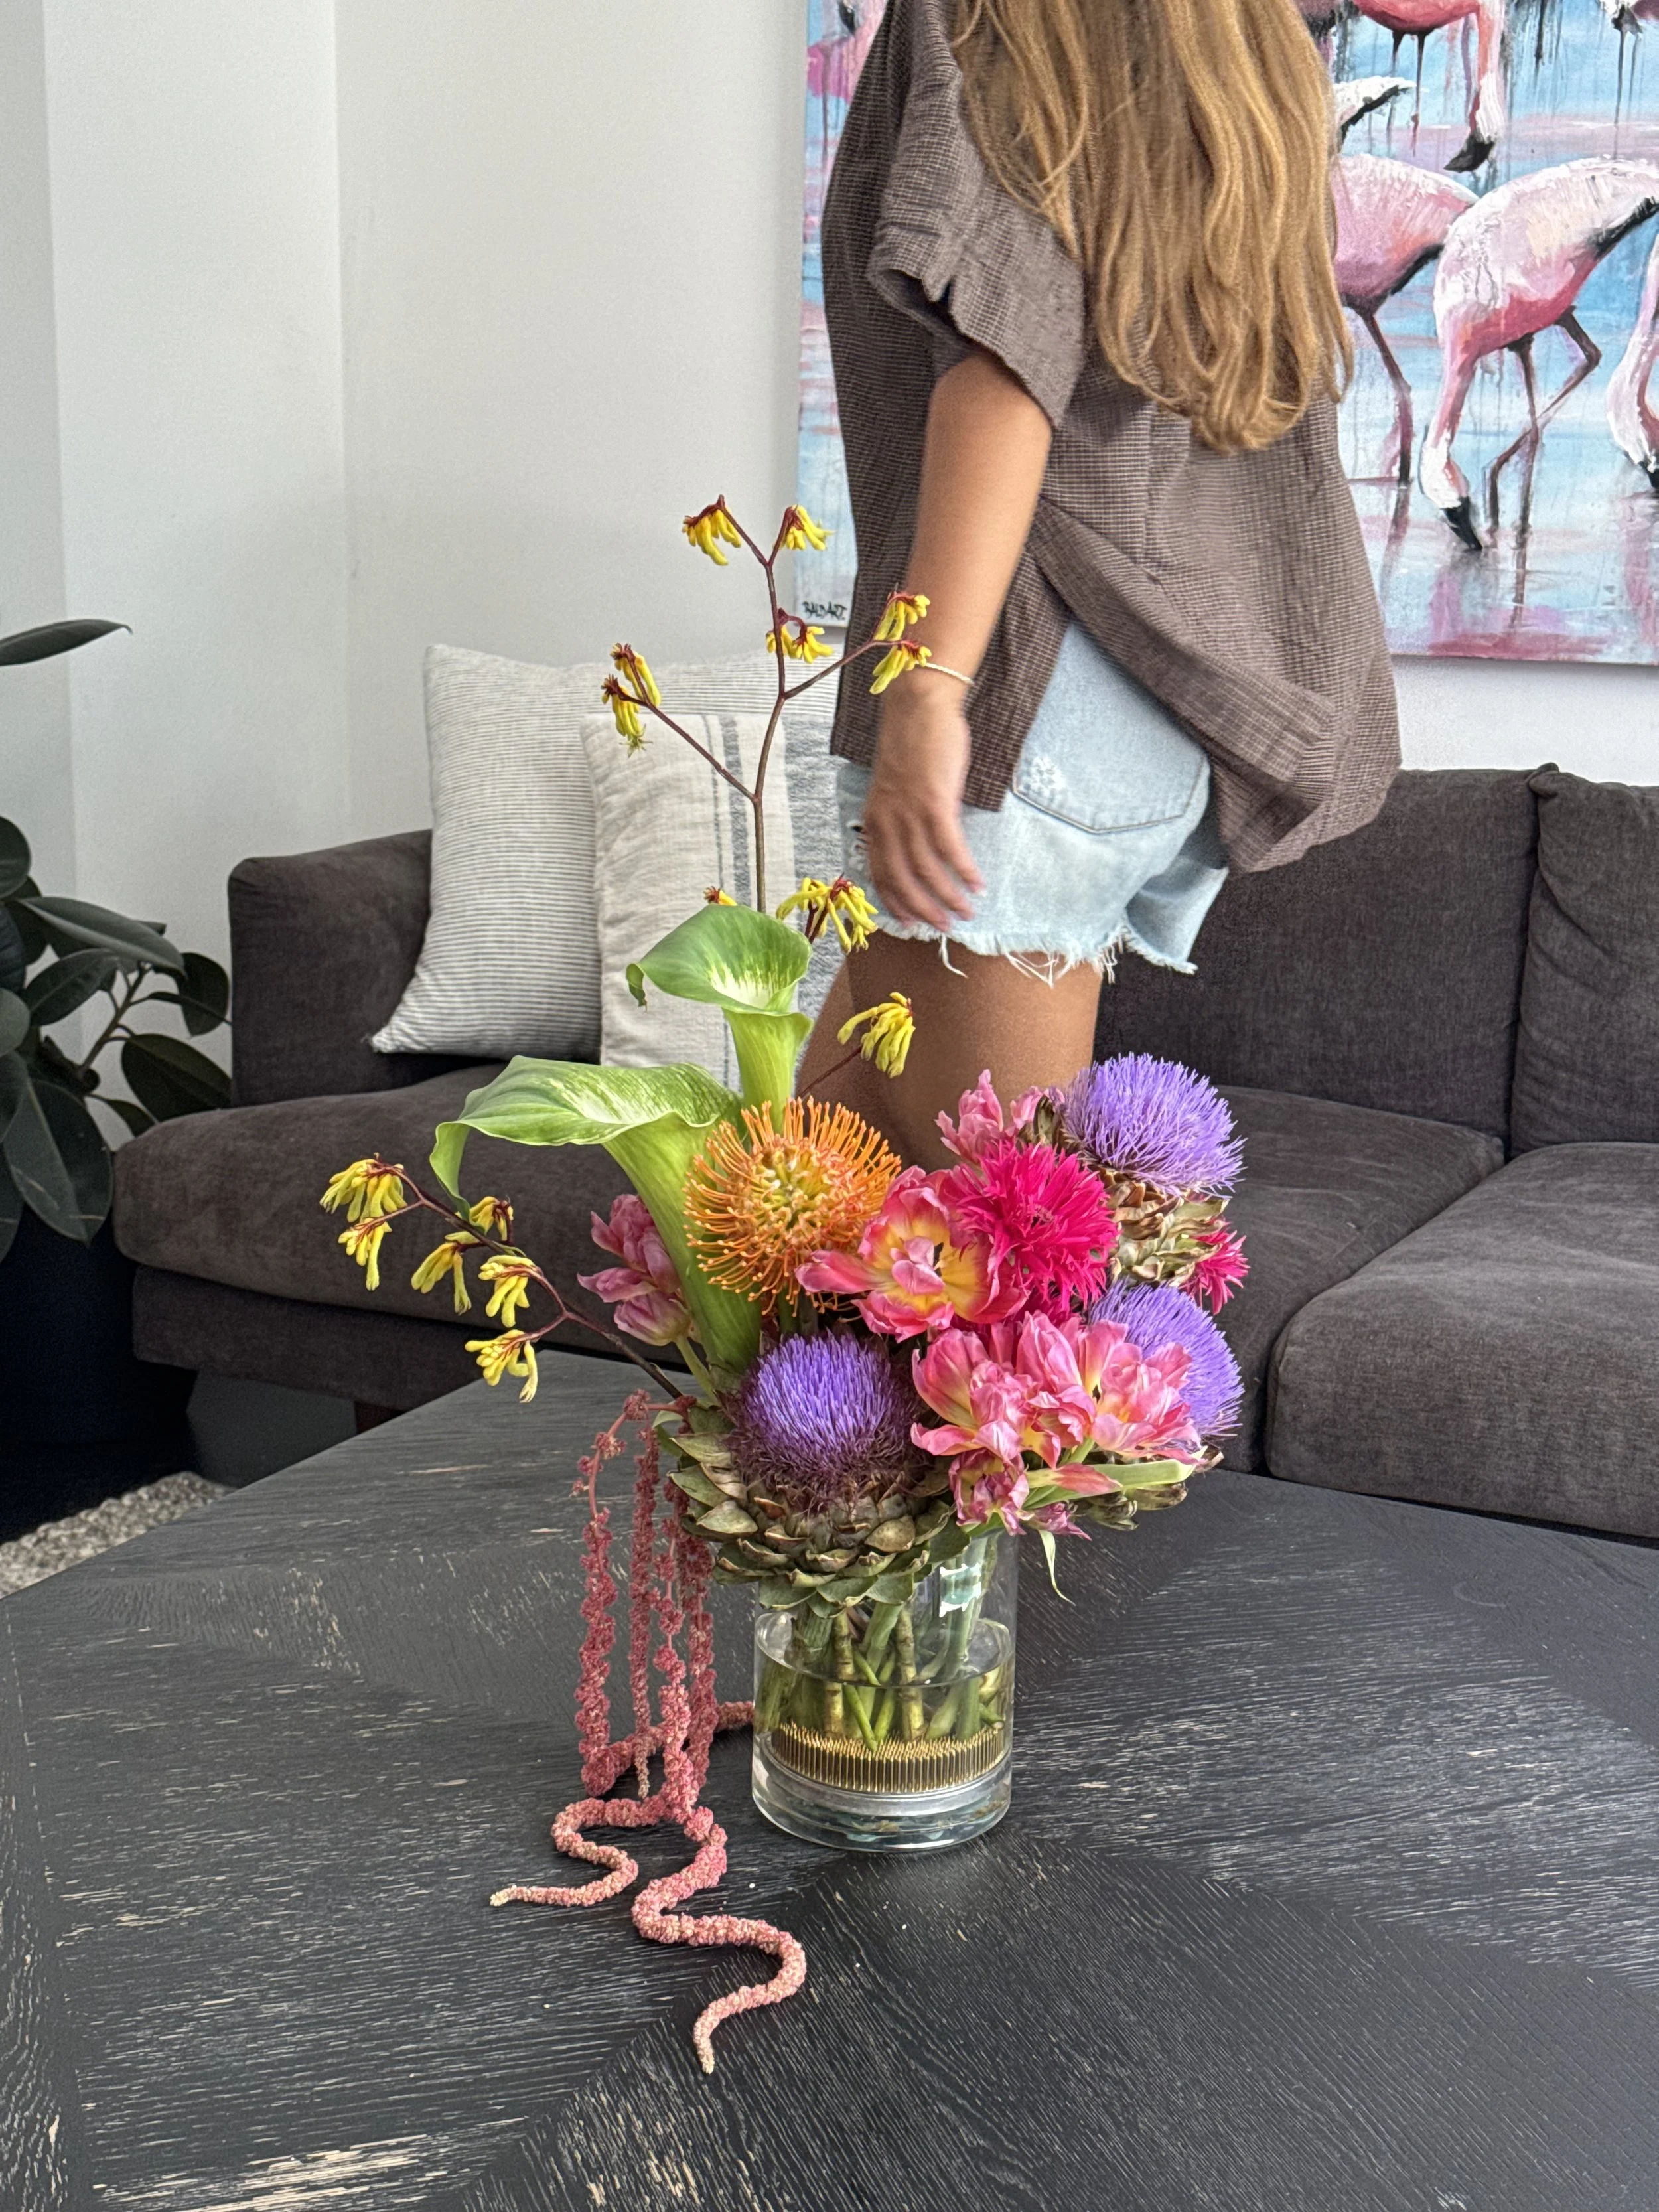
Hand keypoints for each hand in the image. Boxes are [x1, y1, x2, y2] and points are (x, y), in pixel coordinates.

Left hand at [860, 680, 985, 930]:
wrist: (919, 708)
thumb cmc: (913, 745)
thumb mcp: (896, 788)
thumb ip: (901, 818)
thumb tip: (920, 847)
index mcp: (875, 820)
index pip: (879, 873)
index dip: (895, 902)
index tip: (911, 923)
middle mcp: (887, 822)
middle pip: (903, 879)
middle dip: (924, 909)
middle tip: (944, 927)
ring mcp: (910, 813)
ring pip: (926, 869)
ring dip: (947, 896)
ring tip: (965, 911)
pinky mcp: (934, 803)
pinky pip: (949, 848)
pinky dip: (964, 870)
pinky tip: (976, 883)